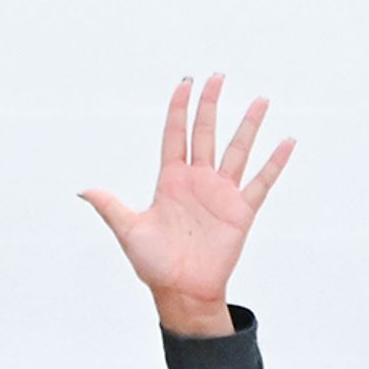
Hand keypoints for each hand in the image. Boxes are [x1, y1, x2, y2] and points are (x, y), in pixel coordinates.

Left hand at [79, 73, 292, 337]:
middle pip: (205, 133)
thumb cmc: (154, 264)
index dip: (180, 109)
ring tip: (260, 100)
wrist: (182, 292)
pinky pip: (261, 182)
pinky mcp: (241, 211)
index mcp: (170, 181)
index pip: (175, 135)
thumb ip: (111, 206)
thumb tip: (82, 189)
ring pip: (237, 150)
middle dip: (210, 104)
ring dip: (249, 125)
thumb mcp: (129, 231)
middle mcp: (197, 181)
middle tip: (217, 76)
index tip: (185, 82)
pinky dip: (275, 162)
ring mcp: (221, 193)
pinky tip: (287, 141)